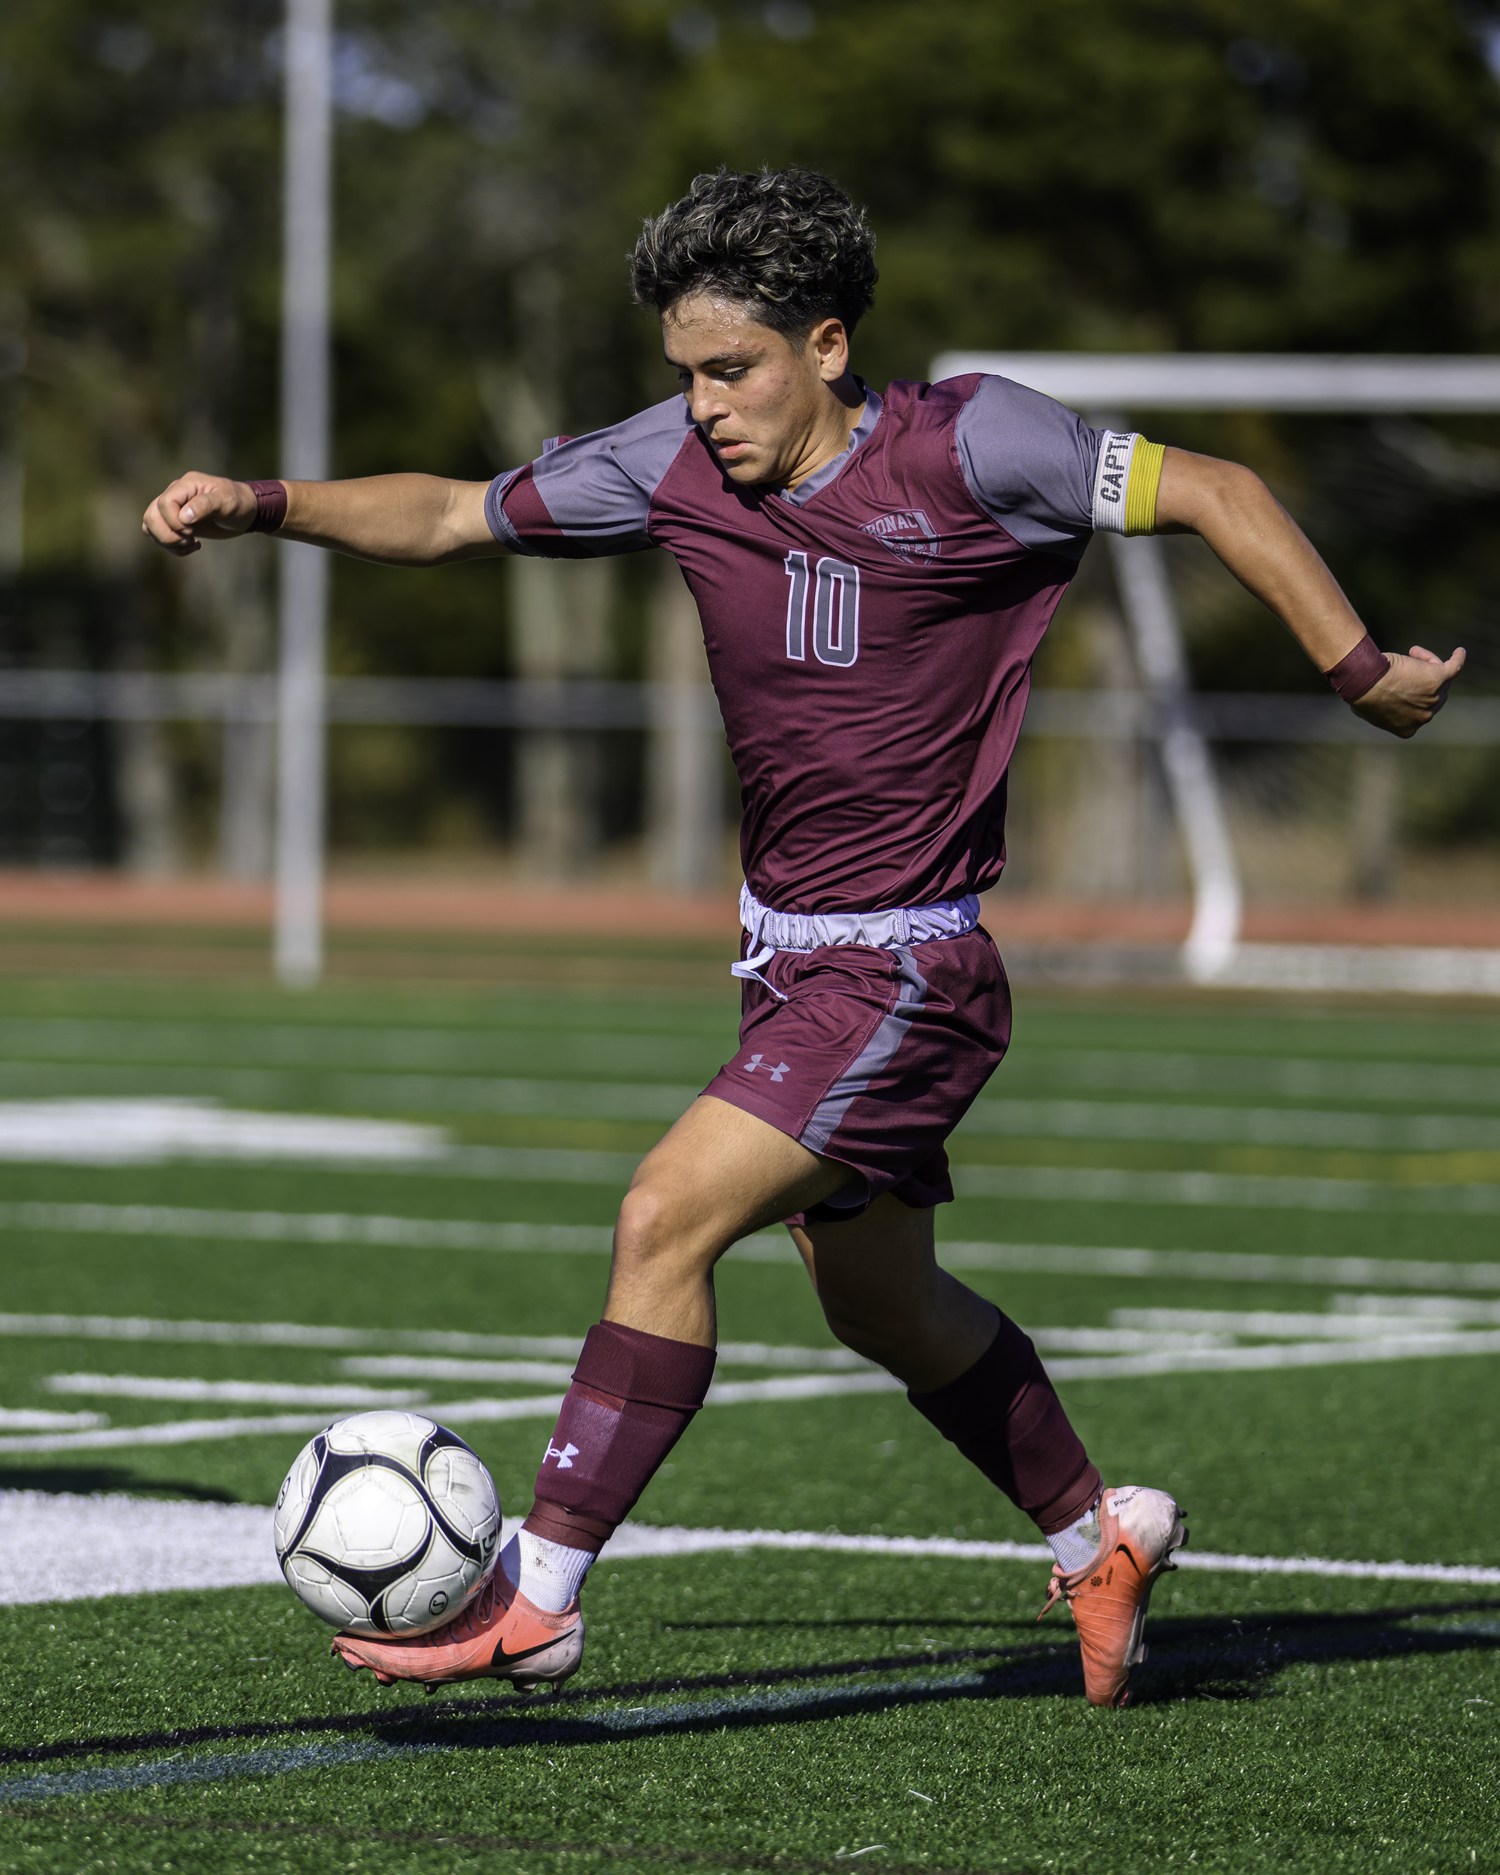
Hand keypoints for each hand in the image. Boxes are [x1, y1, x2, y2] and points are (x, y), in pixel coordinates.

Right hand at [141, 473, 259, 555]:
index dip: (174, 521)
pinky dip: (170, 546)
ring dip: (167, 541)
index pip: (165, 503)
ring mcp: (173, 508)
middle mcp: (175, 494)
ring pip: (150, 525)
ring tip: (190, 544)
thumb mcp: (227, 502)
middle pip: (152, 515)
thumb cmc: (238, 503)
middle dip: (169, 534)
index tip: (193, 531)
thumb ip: (205, 505)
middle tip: (191, 539)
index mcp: (187, 485)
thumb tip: (184, 516)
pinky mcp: (175, 522)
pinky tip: (191, 547)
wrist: (245, 512)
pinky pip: (158, 534)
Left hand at [1353, 644, 1465, 738]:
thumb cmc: (1360, 693)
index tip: (1402, 682)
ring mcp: (1433, 698)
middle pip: (1432, 695)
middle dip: (1422, 680)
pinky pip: (1454, 668)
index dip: (1412, 696)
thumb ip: (1380, 709)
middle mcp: (1424, 716)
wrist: (1364, 681)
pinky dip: (1457, 660)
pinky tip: (1458, 652)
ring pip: (1439, 679)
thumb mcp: (1366, 710)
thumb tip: (1382, 701)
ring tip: (1411, 653)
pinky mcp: (1437, 678)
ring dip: (1427, 664)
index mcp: (1408, 728)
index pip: (1418, 711)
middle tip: (1407, 665)